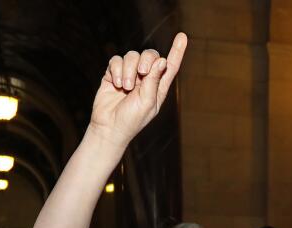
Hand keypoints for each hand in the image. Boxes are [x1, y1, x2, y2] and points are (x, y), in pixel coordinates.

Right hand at [88, 33, 187, 149]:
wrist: (108, 127)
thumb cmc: (131, 120)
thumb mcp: (147, 102)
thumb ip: (154, 81)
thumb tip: (162, 60)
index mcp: (157, 87)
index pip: (170, 66)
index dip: (176, 51)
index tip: (182, 36)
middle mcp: (145, 79)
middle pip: (150, 55)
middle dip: (146, 60)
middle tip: (141, 72)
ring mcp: (128, 75)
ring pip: (131, 56)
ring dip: (128, 70)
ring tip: (125, 87)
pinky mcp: (113, 74)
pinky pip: (116, 60)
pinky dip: (116, 70)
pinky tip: (116, 84)